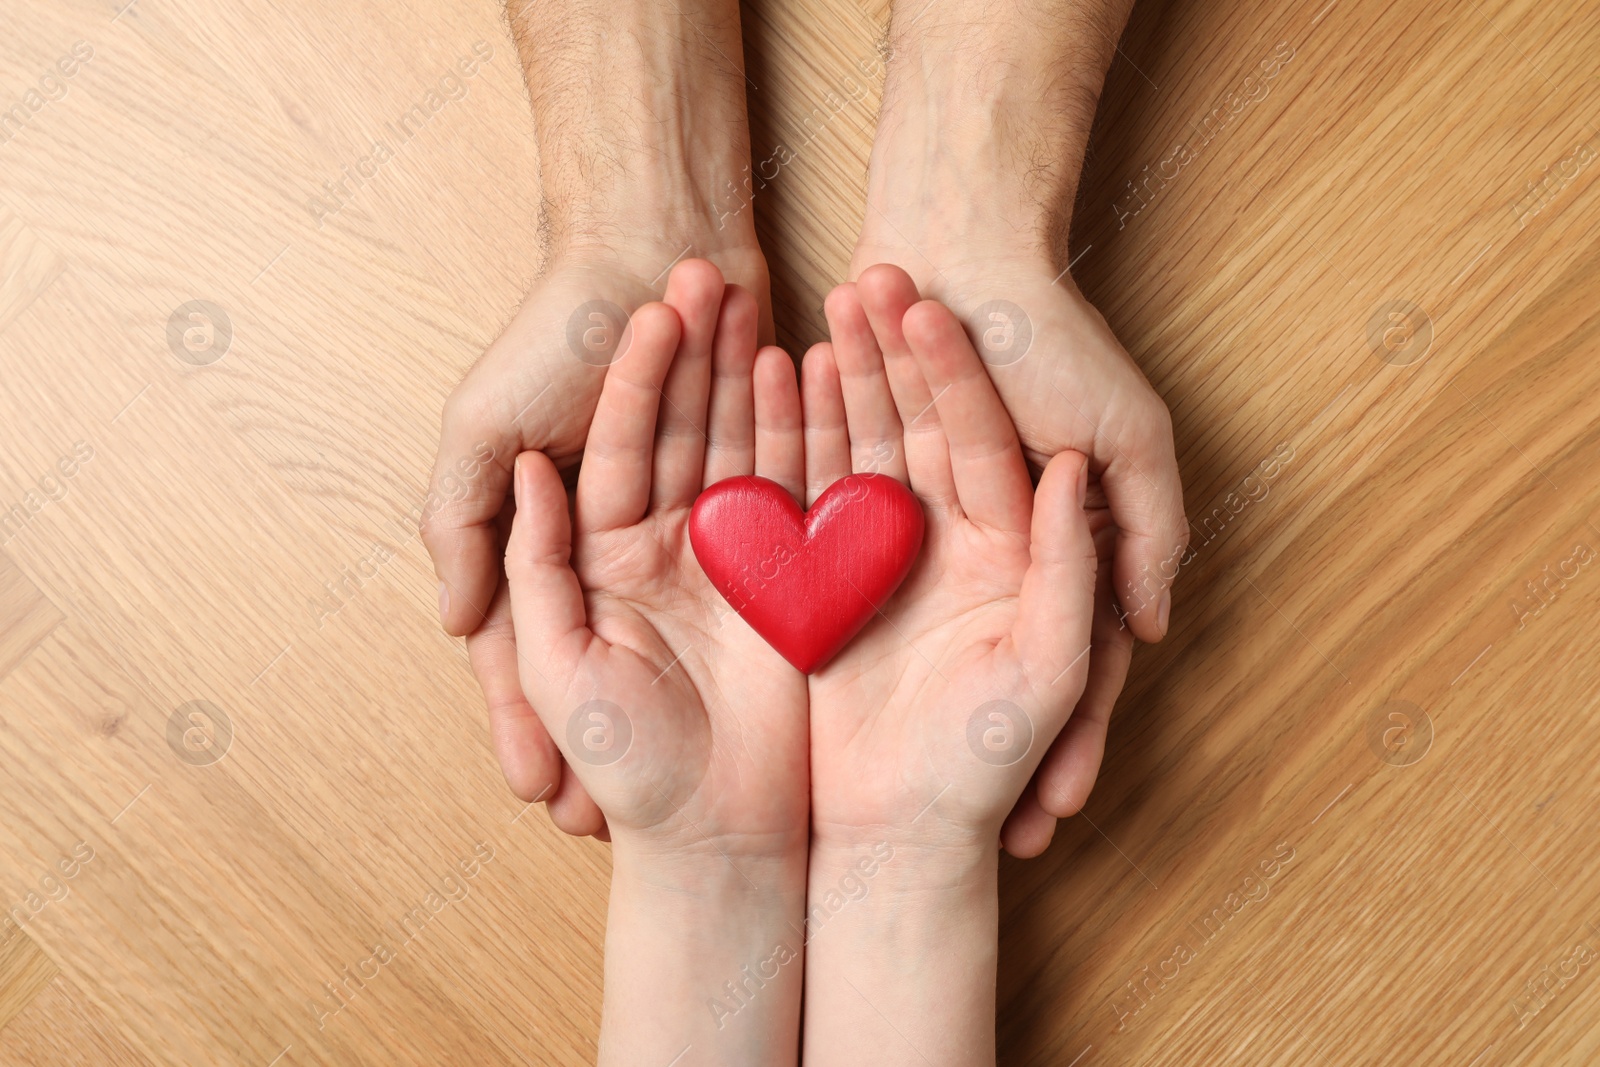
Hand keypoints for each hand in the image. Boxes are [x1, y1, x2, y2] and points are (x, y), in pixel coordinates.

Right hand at [423, 250, 767, 826]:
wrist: (665, 239)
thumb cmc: (560, 333)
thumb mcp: (484, 426)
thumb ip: (466, 520)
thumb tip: (449, 620)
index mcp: (557, 527)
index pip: (533, 640)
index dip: (529, 717)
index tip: (547, 796)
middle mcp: (627, 535)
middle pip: (620, 654)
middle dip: (618, 735)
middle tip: (617, 826)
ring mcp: (700, 519)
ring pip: (688, 641)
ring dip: (690, 699)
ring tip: (697, 783)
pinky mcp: (768, 492)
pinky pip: (764, 578)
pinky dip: (754, 646)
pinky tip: (761, 694)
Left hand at [502, 264, 809, 1062]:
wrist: (720, 834)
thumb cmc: (628, 762)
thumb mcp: (563, 662)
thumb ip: (537, 566)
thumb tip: (530, 471)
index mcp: (603, 559)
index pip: (614, 445)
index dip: (633, 376)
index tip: (652, 306)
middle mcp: (666, 547)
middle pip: (679, 428)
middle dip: (695, 354)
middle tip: (711, 272)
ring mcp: (731, 558)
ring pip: (738, 444)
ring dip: (748, 376)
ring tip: (765, 301)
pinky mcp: (789, 579)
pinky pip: (794, 490)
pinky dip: (801, 433)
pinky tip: (810, 372)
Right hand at [798, 286, 1095, 1062]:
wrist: (894, 835)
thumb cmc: (983, 764)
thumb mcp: (1047, 665)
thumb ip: (1072, 568)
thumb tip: (1074, 472)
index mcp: (1010, 549)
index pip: (987, 437)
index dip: (959, 369)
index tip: (931, 299)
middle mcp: (948, 540)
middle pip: (923, 423)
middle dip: (897, 350)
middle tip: (870, 271)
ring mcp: (880, 553)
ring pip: (864, 442)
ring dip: (846, 375)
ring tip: (823, 302)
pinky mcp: (824, 579)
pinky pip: (810, 490)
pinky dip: (797, 434)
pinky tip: (781, 374)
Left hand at [851, 0, 1187, 828]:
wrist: (955, 244)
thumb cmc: (1056, 340)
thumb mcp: (1133, 439)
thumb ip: (1145, 529)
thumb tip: (1156, 624)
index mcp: (1059, 537)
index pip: (1073, 653)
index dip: (1067, 734)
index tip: (1049, 819)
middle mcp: (990, 540)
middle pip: (983, 654)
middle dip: (971, 742)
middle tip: (969, 838)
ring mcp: (921, 520)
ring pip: (919, 633)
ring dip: (908, 696)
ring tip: (884, 791)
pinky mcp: (856, 489)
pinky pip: (844, 569)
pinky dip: (845, 625)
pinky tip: (831, 696)